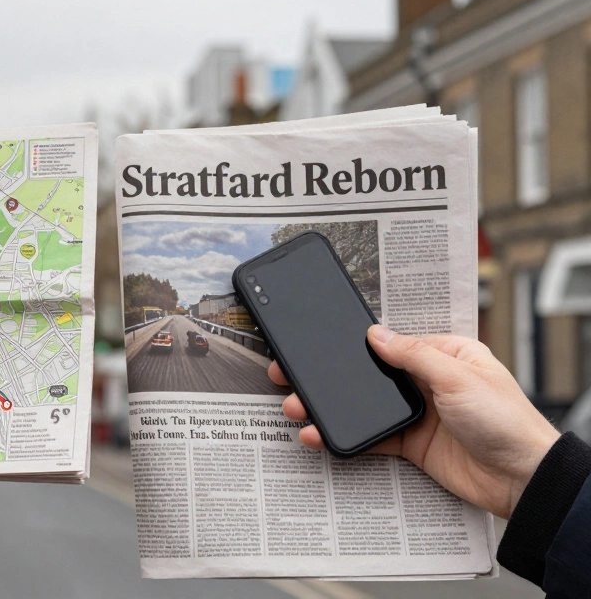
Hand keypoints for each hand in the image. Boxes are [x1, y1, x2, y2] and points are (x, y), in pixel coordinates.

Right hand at [270, 325, 559, 518]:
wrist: (521, 479)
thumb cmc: (506, 421)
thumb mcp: (458, 376)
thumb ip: (414, 354)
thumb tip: (377, 334)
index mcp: (445, 355)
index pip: (392, 342)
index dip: (355, 343)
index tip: (321, 342)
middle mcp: (428, 382)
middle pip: (369, 375)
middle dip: (330, 377)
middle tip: (292, 374)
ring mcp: (417, 414)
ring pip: (363, 406)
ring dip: (329, 408)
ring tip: (298, 407)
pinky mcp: (410, 445)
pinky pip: (370, 437)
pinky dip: (345, 437)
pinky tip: (320, 435)